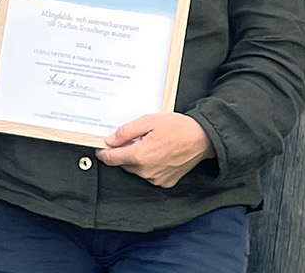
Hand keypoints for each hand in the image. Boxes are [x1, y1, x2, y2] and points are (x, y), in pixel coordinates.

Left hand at [96, 113, 213, 187]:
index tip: (101, 148)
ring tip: (151, 144)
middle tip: (136, 138)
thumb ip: (126, 131)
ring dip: (137, 159)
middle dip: (124, 152)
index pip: (111, 158)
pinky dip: (149, 166)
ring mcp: (156, 179)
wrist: (203, 139)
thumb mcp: (149, 121)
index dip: (104, 152)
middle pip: (123, 164)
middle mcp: (146, 171)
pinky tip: (159, 154)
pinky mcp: (165, 182)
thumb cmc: (178, 127)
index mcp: (139, 156)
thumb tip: (110, 140)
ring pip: (136, 170)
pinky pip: (149, 175)